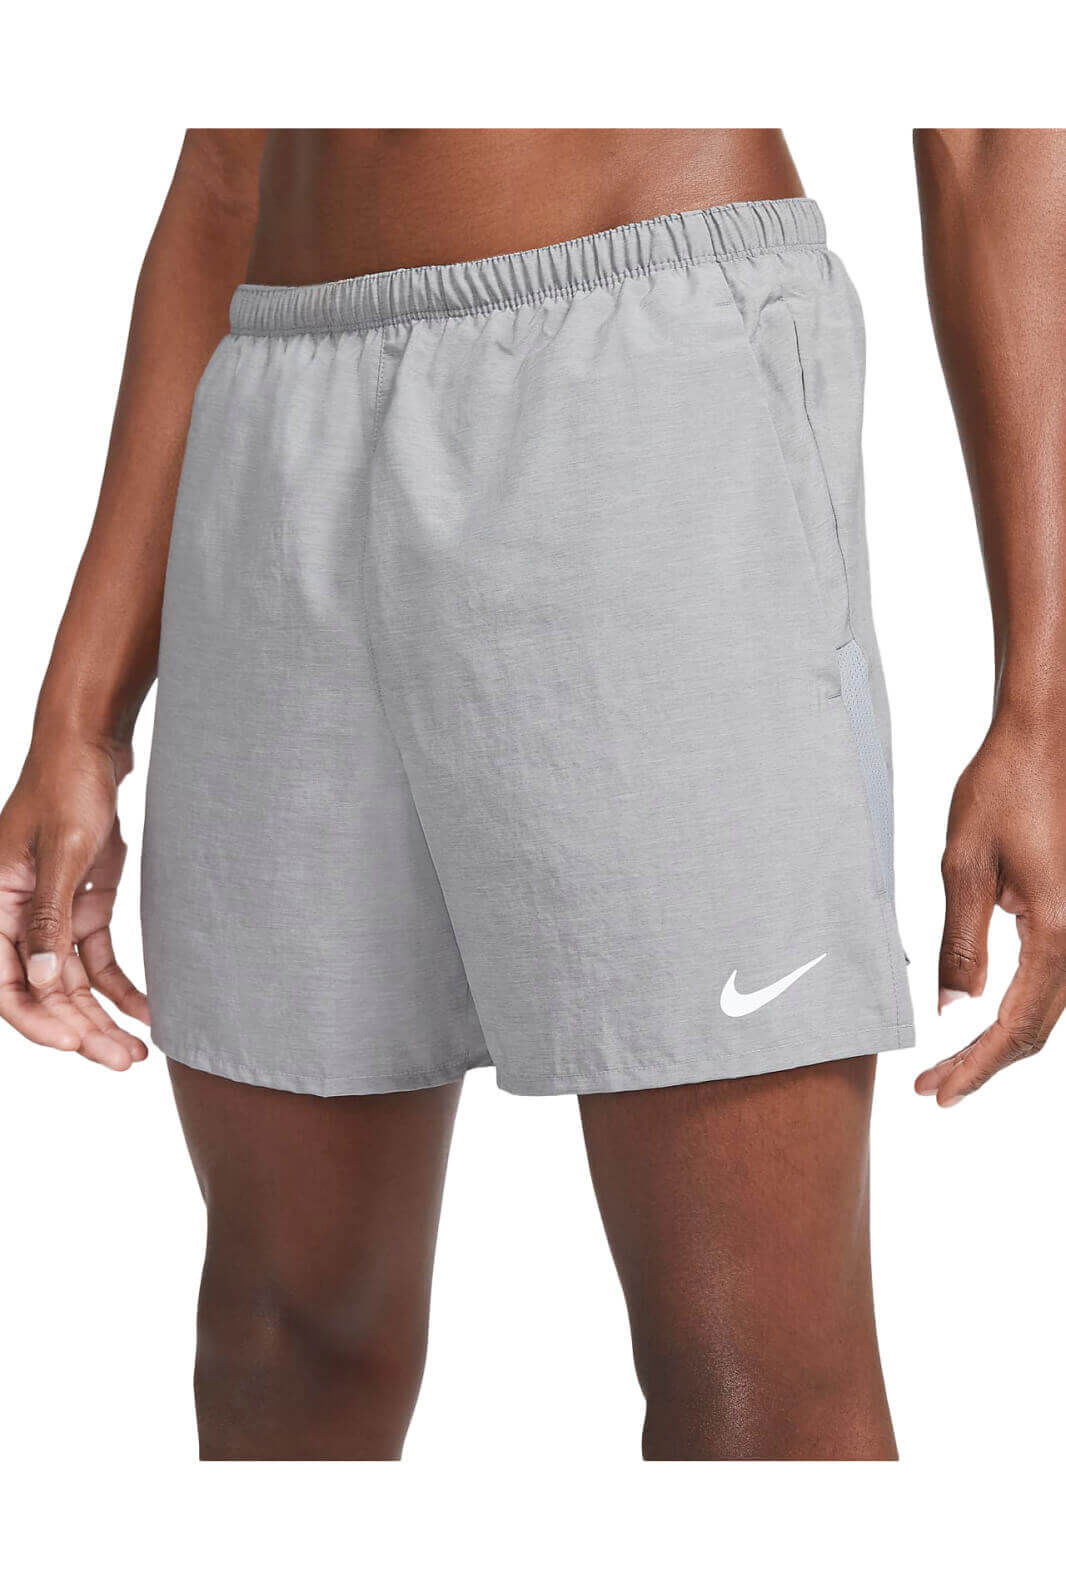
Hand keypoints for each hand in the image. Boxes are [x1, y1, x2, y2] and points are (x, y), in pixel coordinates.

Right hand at [0, 738, 148, 1068]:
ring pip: (71, 983)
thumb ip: (48, 917)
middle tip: (124, 1061)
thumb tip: (44, 983)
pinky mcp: (82, 906)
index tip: (76, 1046)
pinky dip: (120, 987)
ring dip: (101, 1018)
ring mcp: (50, 914)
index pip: (4, 983)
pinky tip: (147, 1012)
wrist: (93, 743)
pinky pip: (97, 959)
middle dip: (80, 1030)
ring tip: (137, 1052)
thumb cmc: (68, 783)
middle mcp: (14, 915)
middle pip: (43, 991)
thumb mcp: (62, 850)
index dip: (37, 1021)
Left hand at [916, 715, 1065, 1105]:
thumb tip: (956, 1012)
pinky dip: (1021, 1006)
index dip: (974, 1065)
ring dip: (1002, 1040)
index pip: (1016, 1025)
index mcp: (1058, 930)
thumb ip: (962, 943)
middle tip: (934, 1089)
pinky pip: (1055, 976)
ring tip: (953, 1064)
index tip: (936, 1092)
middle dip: (984, 1064)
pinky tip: (985, 1015)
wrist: (1044, 736)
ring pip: (1050, 1007)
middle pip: (1038, 1028)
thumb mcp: (963, 865)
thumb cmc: (1002, 788)